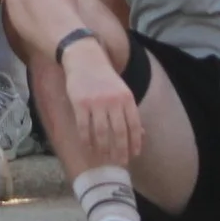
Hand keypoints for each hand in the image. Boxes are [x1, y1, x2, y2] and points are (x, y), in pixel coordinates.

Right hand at [64, 42, 144, 165]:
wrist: (84, 58)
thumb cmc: (105, 78)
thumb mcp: (122, 91)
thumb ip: (129, 111)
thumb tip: (140, 135)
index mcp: (126, 98)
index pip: (134, 125)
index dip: (135, 143)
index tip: (134, 155)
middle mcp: (113, 101)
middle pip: (118, 133)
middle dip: (120, 151)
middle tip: (120, 162)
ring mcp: (95, 102)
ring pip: (101, 133)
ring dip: (103, 149)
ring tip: (104, 157)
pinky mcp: (79, 103)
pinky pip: (84, 128)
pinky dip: (87, 140)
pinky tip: (89, 147)